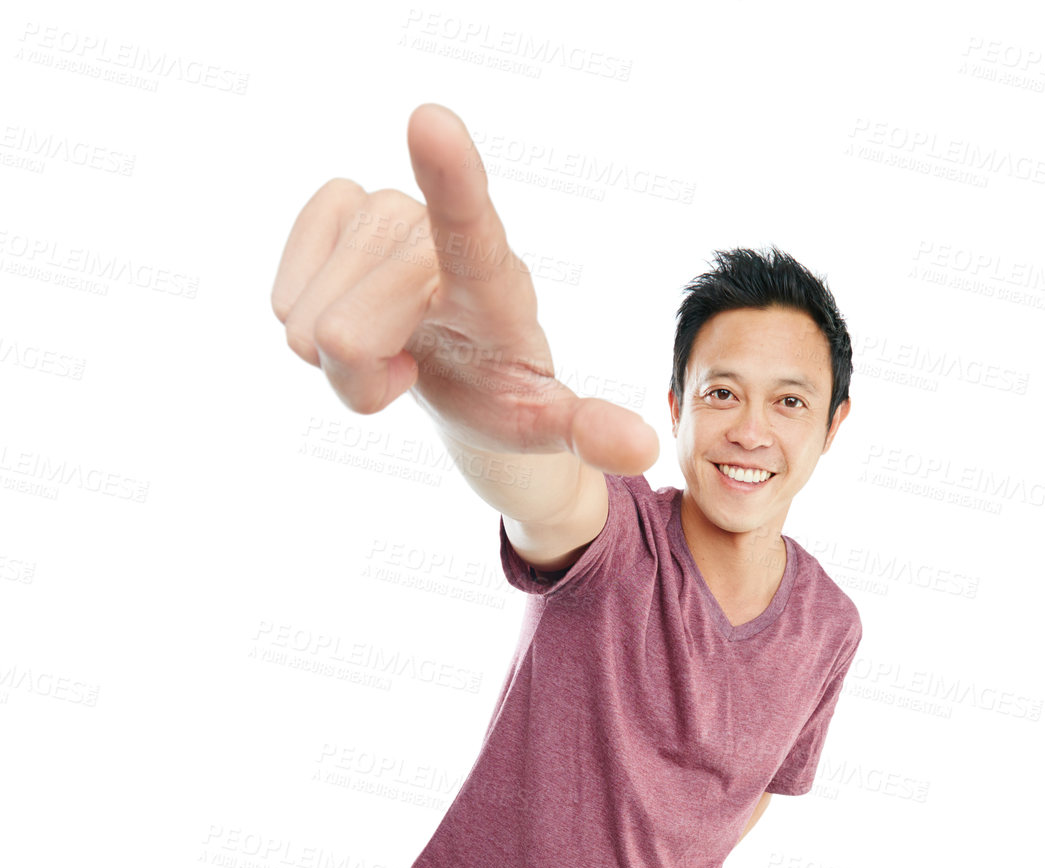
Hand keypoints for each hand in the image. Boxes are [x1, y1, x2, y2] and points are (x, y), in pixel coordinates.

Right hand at [270, 103, 658, 473]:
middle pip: (347, 333)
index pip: (468, 225)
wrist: (463, 369)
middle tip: (411, 371)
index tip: (431, 121)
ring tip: (389, 349)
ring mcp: (381, 212)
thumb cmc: (504, 394)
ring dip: (336, 362)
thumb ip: (586, 430)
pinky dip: (303, 322)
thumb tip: (642, 449)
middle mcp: (432, 230)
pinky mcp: (336, 207)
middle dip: (362, 379)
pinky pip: (284, 292)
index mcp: (493, 279)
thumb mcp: (545, 424)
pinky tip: (348, 317)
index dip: (447, 178)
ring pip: (308, 321)